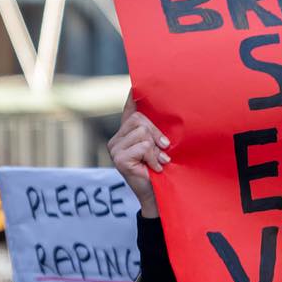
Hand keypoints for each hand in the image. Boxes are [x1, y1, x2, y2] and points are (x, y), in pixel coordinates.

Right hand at [108, 95, 170, 217]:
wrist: (159, 197)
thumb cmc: (162, 172)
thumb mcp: (161, 148)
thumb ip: (157, 133)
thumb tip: (167, 109)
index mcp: (127, 134)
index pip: (128, 109)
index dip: (133, 96)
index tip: (136, 83)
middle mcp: (117, 139)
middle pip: (139, 118)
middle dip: (156, 132)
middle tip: (165, 149)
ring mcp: (115, 149)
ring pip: (142, 131)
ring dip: (156, 148)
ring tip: (158, 162)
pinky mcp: (119, 158)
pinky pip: (143, 146)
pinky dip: (153, 157)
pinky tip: (154, 168)